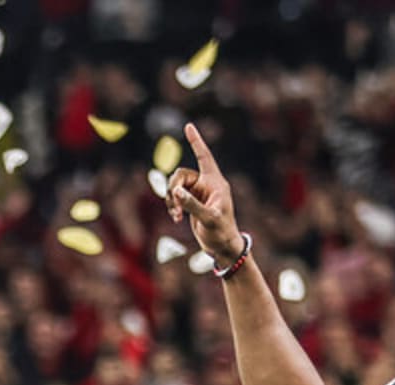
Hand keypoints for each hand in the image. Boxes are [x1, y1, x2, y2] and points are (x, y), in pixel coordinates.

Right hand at [165, 123, 244, 263]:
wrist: (223, 246)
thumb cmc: (221, 232)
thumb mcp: (207, 218)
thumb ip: (191, 204)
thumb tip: (176, 193)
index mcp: (215, 182)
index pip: (204, 156)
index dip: (196, 142)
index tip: (188, 126)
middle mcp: (206, 184)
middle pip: (181, 175)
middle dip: (173, 188)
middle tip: (174, 205)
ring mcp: (198, 194)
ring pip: (176, 187)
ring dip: (171, 201)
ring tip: (176, 217)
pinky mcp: (192, 204)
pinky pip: (176, 198)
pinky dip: (173, 207)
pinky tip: (176, 220)